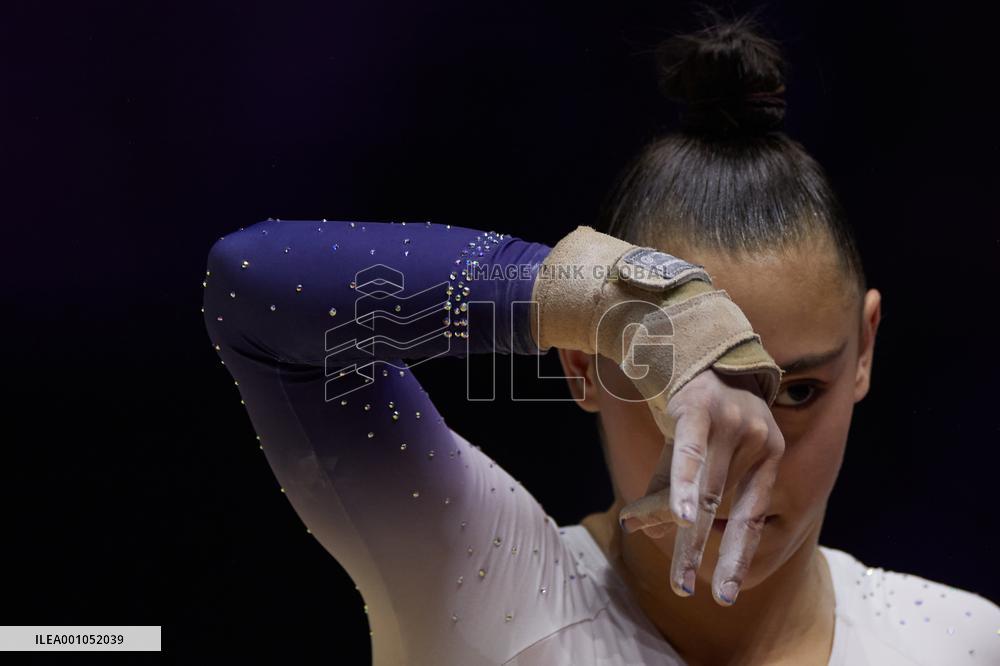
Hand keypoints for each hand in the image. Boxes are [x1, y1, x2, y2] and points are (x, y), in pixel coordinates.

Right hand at [618, 368, 785, 605]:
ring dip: (680, 527)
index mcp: (768, 452)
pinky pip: (689, 453)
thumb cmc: (694, 404)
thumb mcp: (693, 448)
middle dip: (698, 550)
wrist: (686, 340)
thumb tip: (633, 526)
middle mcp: (757, 438)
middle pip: (719, 506)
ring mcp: (732, 421)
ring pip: (702, 487)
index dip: (738, 553)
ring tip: (672, 566)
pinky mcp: (699, 406)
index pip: (752, 513)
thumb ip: (671, 488)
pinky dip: (684, 486)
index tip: (728, 594)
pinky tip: (683, 516)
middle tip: (684, 591)